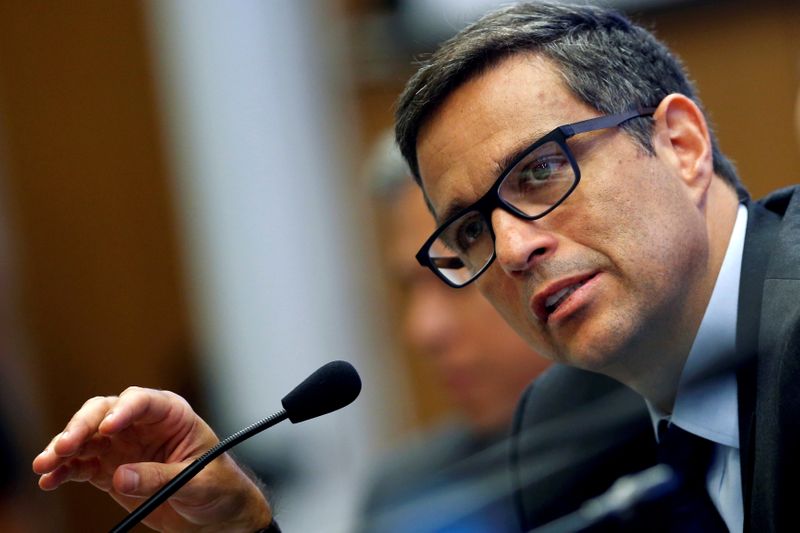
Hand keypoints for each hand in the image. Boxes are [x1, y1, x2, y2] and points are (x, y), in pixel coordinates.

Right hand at [32, 387, 272, 531]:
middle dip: (82, 426)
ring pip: (86, 438)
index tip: (108, 427)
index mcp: (171, 415)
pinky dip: (63, 472)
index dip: (124, 410)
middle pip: (105, 412)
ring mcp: (123, 446)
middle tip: (65, 446)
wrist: (216, 511)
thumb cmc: (218, 485)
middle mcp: (142, 425)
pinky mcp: (109, 470)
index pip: (144, 402)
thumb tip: (120, 476)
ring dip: (63, 448)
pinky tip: (49, 480)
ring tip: (45, 465)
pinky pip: (81, 466)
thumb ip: (160, 477)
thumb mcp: (198, 481)